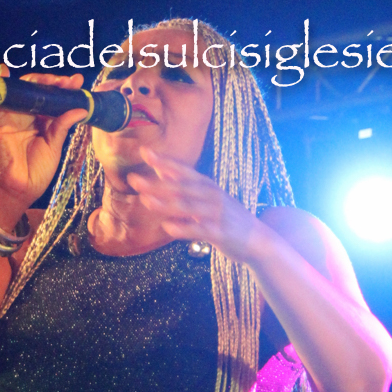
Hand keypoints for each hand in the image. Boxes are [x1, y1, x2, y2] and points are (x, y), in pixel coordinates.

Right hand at [0, 67, 87, 219]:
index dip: (64, 89)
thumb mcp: (54, 146)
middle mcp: (28, 117)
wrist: (20, 190)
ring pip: (23, 92)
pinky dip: (0, 84)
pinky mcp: (1, 123)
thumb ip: (63, 125)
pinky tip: (3, 69)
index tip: (78, 83)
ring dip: (37, 81)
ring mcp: (14, 118)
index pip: (53, 100)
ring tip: (53, 79)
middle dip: (54, 83)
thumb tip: (81, 109)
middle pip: (39, 92)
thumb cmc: (36, 171)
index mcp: (42, 122)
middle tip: (69, 81)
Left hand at [126, 148, 261, 261]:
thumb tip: (161, 170)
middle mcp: (212, 196)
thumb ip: (184, 184)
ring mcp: (217, 214)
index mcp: (207, 186)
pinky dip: (183, 228)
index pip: (183, 170)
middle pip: (181, 187)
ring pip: (188, 207)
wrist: (258, 240)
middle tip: (133, 179)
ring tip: (145, 201)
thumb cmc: (227, 217)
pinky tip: (167, 228)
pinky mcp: (220, 233)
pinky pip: (199, 230)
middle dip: (156, 183)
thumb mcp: (208, 197)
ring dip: (165, 203)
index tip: (144, 152)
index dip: (164, 161)